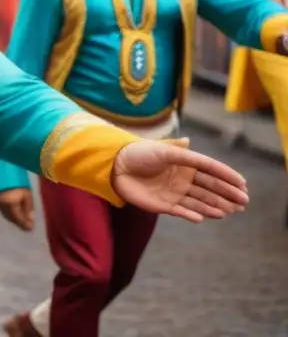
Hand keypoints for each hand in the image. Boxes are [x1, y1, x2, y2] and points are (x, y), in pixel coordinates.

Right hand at [0, 188, 34, 230]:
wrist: (6, 174)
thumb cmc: (19, 184)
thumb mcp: (27, 196)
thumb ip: (29, 209)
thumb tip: (31, 221)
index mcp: (11, 205)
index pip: (19, 219)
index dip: (25, 225)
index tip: (31, 229)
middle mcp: (4, 207)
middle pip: (13, 219)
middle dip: (21, 224)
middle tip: (28, 227)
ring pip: (8, 217)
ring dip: (16, 221)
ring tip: (23, 222)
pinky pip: (5, 213)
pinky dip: (11, 216)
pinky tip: (16, 216)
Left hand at [112, 138, 247, 221]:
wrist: (116, 167)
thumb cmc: (139, 153)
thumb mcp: (162, 150)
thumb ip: (179, 151)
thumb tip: (189, 141)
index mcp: (185, 164)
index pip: (211, 171)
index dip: (227, 177)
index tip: (243, 184)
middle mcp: (183, 179)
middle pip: (210, 188)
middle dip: (227, 194)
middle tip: (243, 201)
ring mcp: (175, 193)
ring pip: (200, 201)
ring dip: (215, 206)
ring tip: (229, 211)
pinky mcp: (164, 205)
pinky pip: (183, 211)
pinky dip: (193, 214)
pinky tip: (204, 217)